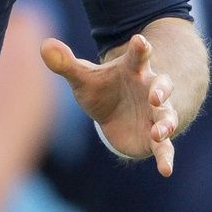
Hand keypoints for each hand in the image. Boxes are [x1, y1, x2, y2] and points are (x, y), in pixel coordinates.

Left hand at [40, 34, 179, 175]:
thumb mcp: (83, 78)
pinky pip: (164, 147)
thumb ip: (66, 63)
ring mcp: (155, 114)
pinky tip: (166, 170)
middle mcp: (150, 90)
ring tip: (160, 132)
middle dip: (161, 91)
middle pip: (162, 86)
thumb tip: (44, 45)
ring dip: (167, 123)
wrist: (117, 112)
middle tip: (155, 97)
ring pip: (167, 116)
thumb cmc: (102, 89)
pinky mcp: (153, 137)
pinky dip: (166, 157)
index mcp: (134, 69)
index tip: (139, 41)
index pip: (138, 56)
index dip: (140, 48)